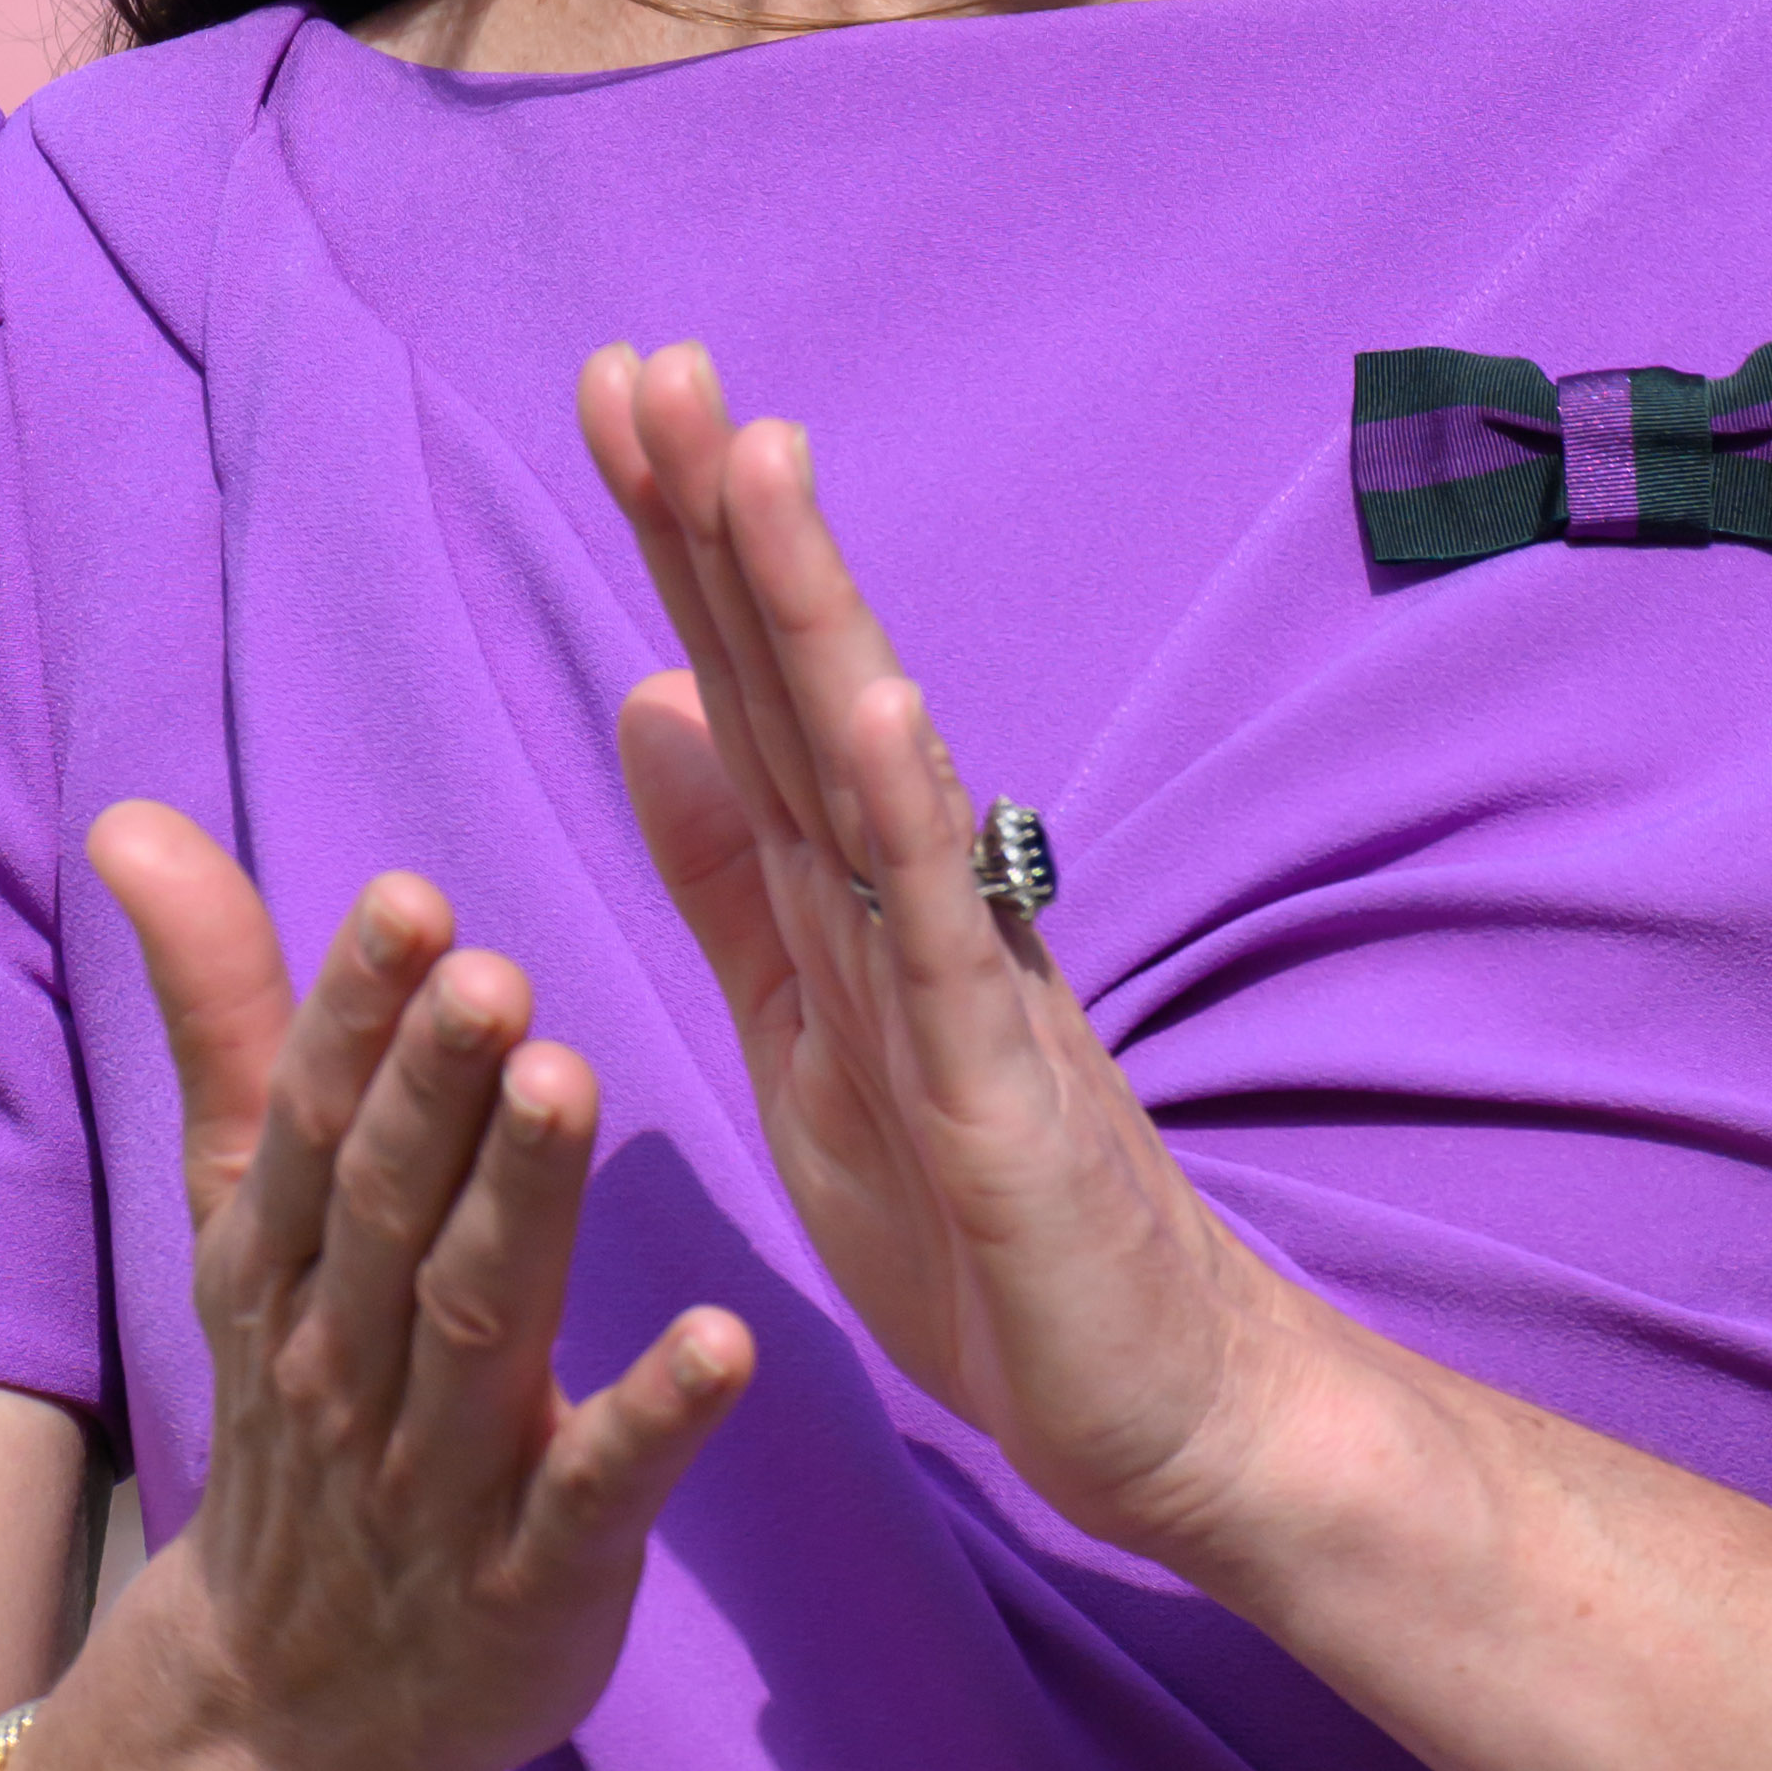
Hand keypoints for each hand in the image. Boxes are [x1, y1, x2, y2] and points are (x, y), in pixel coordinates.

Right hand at [86, 803, 751, 1770]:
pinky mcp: (533, 1585)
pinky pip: (594, 1497)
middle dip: (435, 1093)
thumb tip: (138, 823)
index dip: (352, 1017)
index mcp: (281, 1267)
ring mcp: (439, 1480)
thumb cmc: (301, 1408)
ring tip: (572, 1082)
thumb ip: (225, 1022)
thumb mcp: (244, 1221)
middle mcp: (346, 1362)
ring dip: (524, 1210)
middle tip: (494, 972)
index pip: (309, 1126)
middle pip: (388, 1213)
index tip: (408, 902)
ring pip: (477, 1327)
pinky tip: (724, 1344)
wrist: (286, 1712)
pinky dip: (653, 1424)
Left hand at [579, 345, 1338, 1572]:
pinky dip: (908, 816)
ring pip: (873, 765)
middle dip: (724, 523)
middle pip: (800, 682)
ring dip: (812, 610)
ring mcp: (970, 981)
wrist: (1156, 1408)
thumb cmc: (985, 1234)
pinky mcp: (1004, 1089)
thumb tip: (649, 697)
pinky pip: (948, 935)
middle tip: (650, 362)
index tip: (615, 394)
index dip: (681, 546)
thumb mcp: (805, 1032)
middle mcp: (914, 902)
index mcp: (847, 896)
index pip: (744, 689)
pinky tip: (871, 703)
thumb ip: (733, 873)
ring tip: (748, 458)